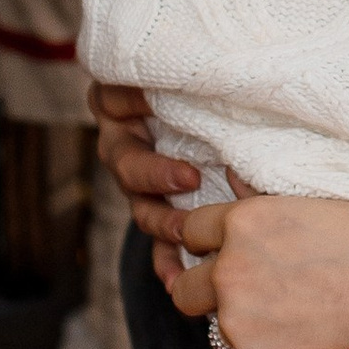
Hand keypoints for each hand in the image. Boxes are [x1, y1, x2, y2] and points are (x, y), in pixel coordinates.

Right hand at [90, 79, 201, 268]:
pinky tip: (178, 280)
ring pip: (141, 206)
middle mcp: (125, 140)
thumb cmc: (218, 75)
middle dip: (155, 174)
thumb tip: (214, 75)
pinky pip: (158, 243)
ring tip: (187, 233)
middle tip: (188, 178)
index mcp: (124, 99)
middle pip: (125, 160)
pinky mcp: (162, 211)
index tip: (153, 101)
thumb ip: (198, 73)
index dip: (130, 100)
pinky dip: (167, 262)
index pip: (114, 96)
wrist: (234, 108)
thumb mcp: (204, 67)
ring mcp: (141, 182)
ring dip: (163, 222)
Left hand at [163, 193, 348, 348]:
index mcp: (244, 223)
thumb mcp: (320, 204)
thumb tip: (229, 176)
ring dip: (243, 331)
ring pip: (217, 332)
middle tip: (249, 296)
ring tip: (294, 325)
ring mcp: (240, 321)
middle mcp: (230, 271)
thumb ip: (263, 198)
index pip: (190, 231)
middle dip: (207, 293)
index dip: (210, 244)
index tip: (228, 253)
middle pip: (185, 289)